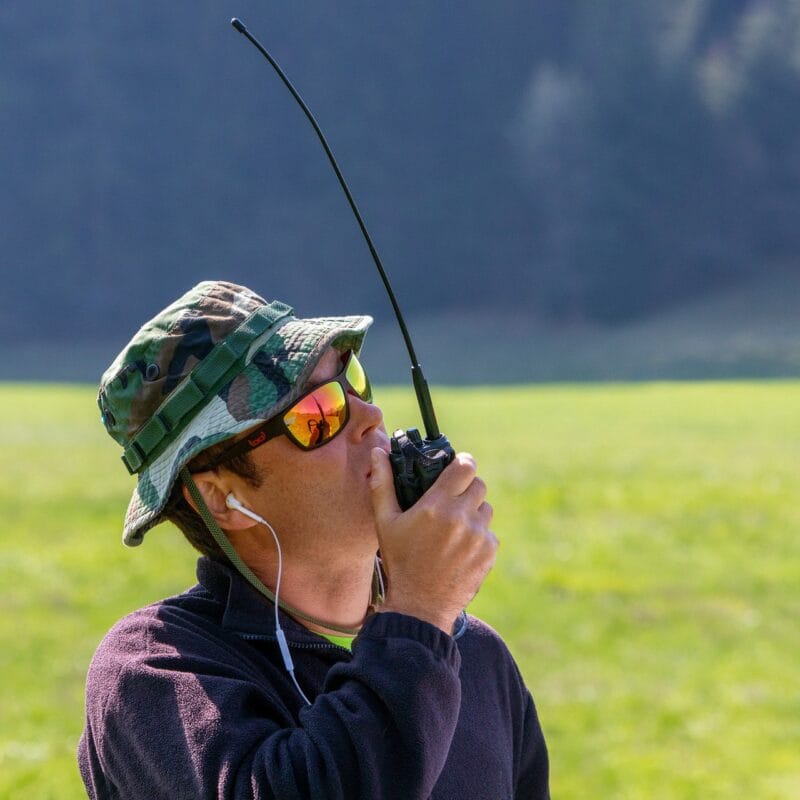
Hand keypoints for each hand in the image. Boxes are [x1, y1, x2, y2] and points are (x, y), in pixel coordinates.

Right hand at [368, 447, 497, 633]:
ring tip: (454, 528)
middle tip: (452, 500)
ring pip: (486, 509)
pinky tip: (459, 549)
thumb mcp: (385, 522)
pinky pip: (489, 533)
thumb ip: (383, 483)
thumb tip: (378, 452)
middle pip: (479, 485)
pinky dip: (478, 536)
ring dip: (473, 512)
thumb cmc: (399, 562)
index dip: (463, 462)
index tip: (458, 467)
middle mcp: (461, 518)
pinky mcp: (489, 553)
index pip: (465, 467)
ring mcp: (479, 536)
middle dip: (466, 488)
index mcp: (437, 506)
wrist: (420, 607)